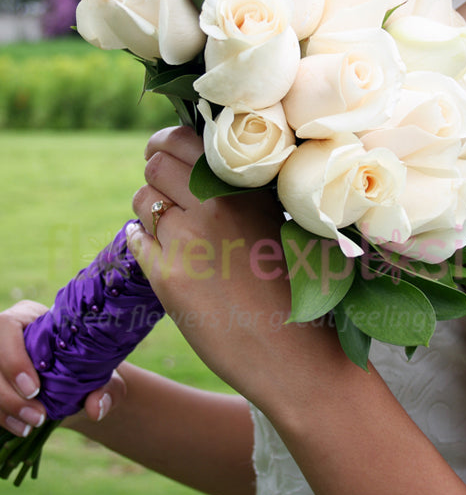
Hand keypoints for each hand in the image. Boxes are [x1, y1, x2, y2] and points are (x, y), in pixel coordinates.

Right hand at [0, 301, 125, 434]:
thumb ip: (107, 389)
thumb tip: (95, 408)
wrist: (79, 380)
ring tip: (32, 425)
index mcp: (32, 317)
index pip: (6, 327)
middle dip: (8, 393)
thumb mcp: (105, 374)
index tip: (35, 389)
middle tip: (38, 416)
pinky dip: (2, 416)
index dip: (14, 358)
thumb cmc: (90, 366)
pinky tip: (22, 428)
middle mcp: (8, 335)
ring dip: (5, 408)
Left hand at [128, 126, 295, 395]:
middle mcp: (215, 205)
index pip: (184, 140)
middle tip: (162, 186)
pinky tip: (156, 248)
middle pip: (156, 164)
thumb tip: (204, 168)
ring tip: (166, 223)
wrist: (296, 354)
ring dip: (149, 207)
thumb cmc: (300, 291)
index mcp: (246, 188)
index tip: (165, 152)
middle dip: (155, 171)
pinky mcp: (168, 277)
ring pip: (142, 199)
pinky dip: (140, 239)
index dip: (166, 144)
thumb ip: (245, 195)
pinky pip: (135, 239)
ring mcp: (188, 240)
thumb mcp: (282, 224)